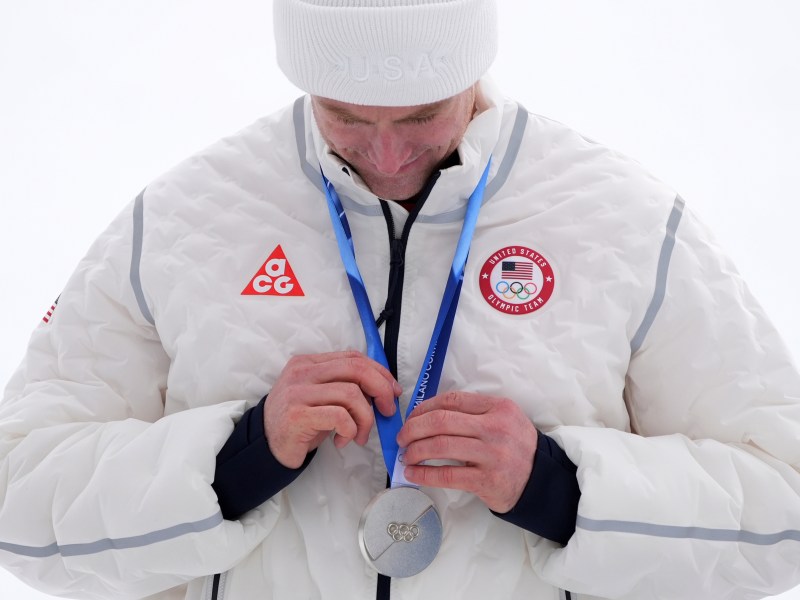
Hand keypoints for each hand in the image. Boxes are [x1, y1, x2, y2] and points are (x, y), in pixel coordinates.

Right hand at [264, 351, 400, 468]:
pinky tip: (342, 440)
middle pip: (355, 369)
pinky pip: (340, 416)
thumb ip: (345, 387)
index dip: (379, 372)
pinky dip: (350, 430)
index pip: (353, 357)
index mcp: (308, 362)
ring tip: (359, 435)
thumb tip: (384, 390)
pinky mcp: (297, 415)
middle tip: (387, 411)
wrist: (268, 447)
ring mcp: (297, 392)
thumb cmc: (301, 423)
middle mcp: (302, 372)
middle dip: (381, 390)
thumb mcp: (322, 397)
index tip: (392, 390)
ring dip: (365, 419)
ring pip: (351, 395)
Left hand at [396, 391, 537, 512]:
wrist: (541, 480)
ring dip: (415, 450)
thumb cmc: (515, 446)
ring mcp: (491, 455)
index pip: (452, 400)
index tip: (412, 417)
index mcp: (498, 408)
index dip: (424, 407)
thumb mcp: (503, 418)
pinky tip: (413, 473)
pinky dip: (424, 474)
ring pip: (440, 446)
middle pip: (441, 421)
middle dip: (413, 428)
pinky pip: (447, 475)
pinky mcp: (486, 480)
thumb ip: (474, 412)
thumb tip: (428, 414)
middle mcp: (495, 428)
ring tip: (406, 455)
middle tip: (403, 437)